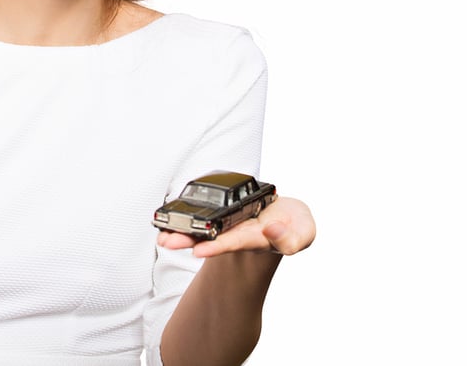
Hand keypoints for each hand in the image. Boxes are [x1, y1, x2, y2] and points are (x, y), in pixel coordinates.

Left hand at [156, 196, 314, 258]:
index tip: (200, 251)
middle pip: (212, 240)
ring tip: (162, 238)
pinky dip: (186, 222)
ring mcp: (229, 227)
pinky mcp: (223, 217)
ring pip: (203, 232)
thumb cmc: (292, 224)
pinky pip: (202, 219)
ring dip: (182, 235)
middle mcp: (239, 235)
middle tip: (168, 243)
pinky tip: (168, 222)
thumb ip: (295, 238)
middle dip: (190, 241)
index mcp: (259, 238)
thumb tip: (274, 233)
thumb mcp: (303, 231)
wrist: (284, 216)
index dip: (218, 246)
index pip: (237, 242)